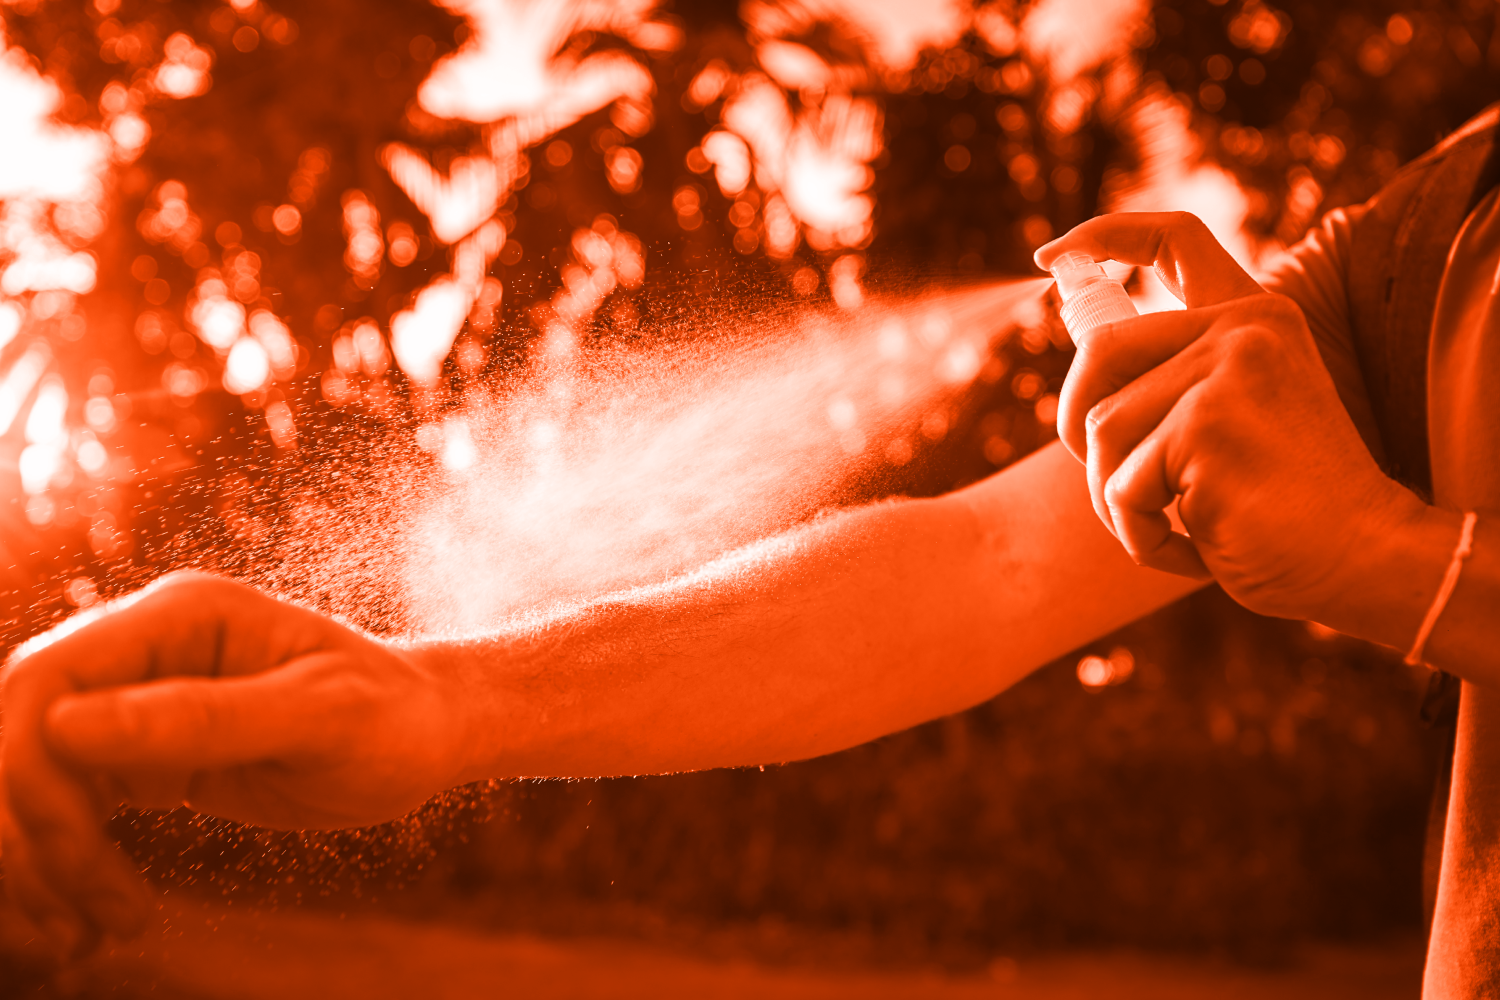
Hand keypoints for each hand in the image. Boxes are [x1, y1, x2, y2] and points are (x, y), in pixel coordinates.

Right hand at [0, 572, 469, 955]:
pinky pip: (70, 804)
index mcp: (181, 613)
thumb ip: (203, 717)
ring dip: (42, 860)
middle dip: (35, 829)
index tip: (76, 849)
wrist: (429, 736)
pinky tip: (98, 918)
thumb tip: (63, 727)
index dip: (34, 766)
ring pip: (35, 775)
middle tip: (87, 918)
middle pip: (24, 731)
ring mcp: (140, 697)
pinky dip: (68, 864)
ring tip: (94, 935)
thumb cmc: (392, 716)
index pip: (47, 678)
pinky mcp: (145, 752)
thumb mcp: (319, 717)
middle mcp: (146, 646)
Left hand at [1034, 212, 1423, 620]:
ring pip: (1101, 428)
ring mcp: (1228, 373)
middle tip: (1115, 484)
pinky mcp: (1206, 428)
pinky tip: (1195, 547)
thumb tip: (1085, 350)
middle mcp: (1245, 329)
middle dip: (1078, 423)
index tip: (1051, 257)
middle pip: (1099, 351)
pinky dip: (1141, 534)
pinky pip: (1121, 487)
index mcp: (1256, 316)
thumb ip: (1179, 375)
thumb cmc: (1287, 506)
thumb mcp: (1238, 415)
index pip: (1174, 239)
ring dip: (1117, 499)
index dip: (1102, 236)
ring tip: (1176, 524)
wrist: (1363, 560)